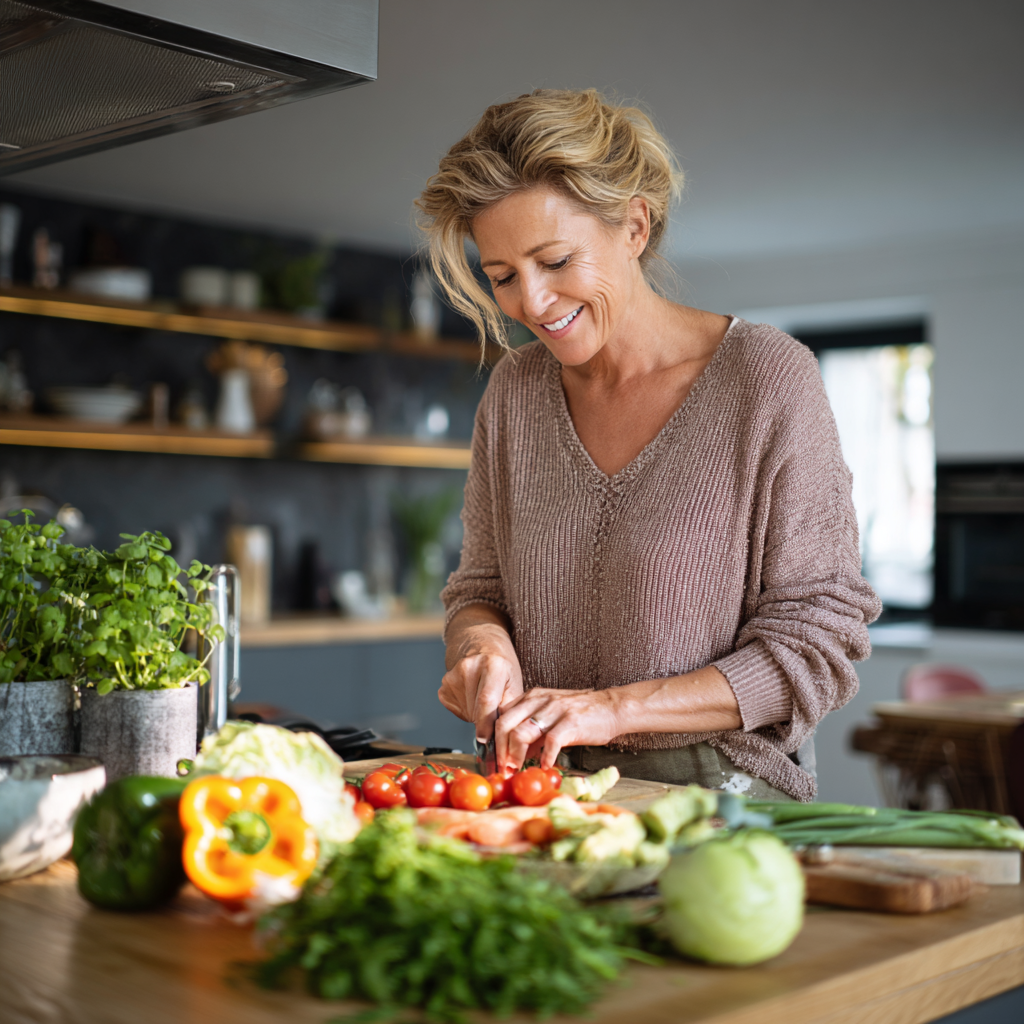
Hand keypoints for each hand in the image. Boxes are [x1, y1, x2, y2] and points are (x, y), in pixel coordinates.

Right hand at [439, 614, 522, 742]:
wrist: (482, 646)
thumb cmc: (502, 666)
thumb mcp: (515, 683)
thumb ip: (509, 708)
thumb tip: (502, 735)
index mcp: (493, 664)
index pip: (486, 700)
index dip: (486, 724)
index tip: (488, 740)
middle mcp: (469, 667)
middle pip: (475, 710)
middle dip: (486, 722)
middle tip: (494, 716)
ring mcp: (453, 675)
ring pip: (466, 712)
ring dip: (476, 716)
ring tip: (484, 700)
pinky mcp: (444, 684)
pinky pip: (456, 709)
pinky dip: (467, 710)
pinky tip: (472, 697)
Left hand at [494, 687, 621, 771]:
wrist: (611, 707)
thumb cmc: (581, 714)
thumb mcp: (551, 714)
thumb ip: (533, 730)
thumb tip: (516, 753)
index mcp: (532, 697)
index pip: (501, 715)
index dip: (494, 739)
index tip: (495, 758)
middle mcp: (539, 700)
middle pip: (504, 724)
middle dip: (499, 750)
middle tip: (503, 767)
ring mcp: (554, 710)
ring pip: (522, 733)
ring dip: (516, 756)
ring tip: (518, 769)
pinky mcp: (570, 722)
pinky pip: (550, 742)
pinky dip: (545, 758)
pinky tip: (546, 767)